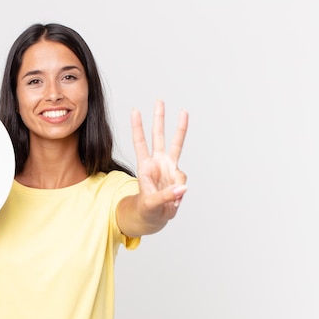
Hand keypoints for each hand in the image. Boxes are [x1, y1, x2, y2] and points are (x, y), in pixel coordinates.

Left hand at [131, 99, 187, 222]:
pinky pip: (183, 178)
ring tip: (184, 111)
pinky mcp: (178, 175)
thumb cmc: (147, 209)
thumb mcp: (152, 205)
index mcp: (145, 167)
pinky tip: (173, 199)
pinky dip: (180, 190)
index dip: (137, 127)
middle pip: (158, 137)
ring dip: (180, 128)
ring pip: (176, 144)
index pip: (140, 143)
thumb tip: (183, 189)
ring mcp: (168, 167)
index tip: (135, 110)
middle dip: (158, 119)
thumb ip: (166, 196)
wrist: (154, 217)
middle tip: (159, 101)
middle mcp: (157, 162)